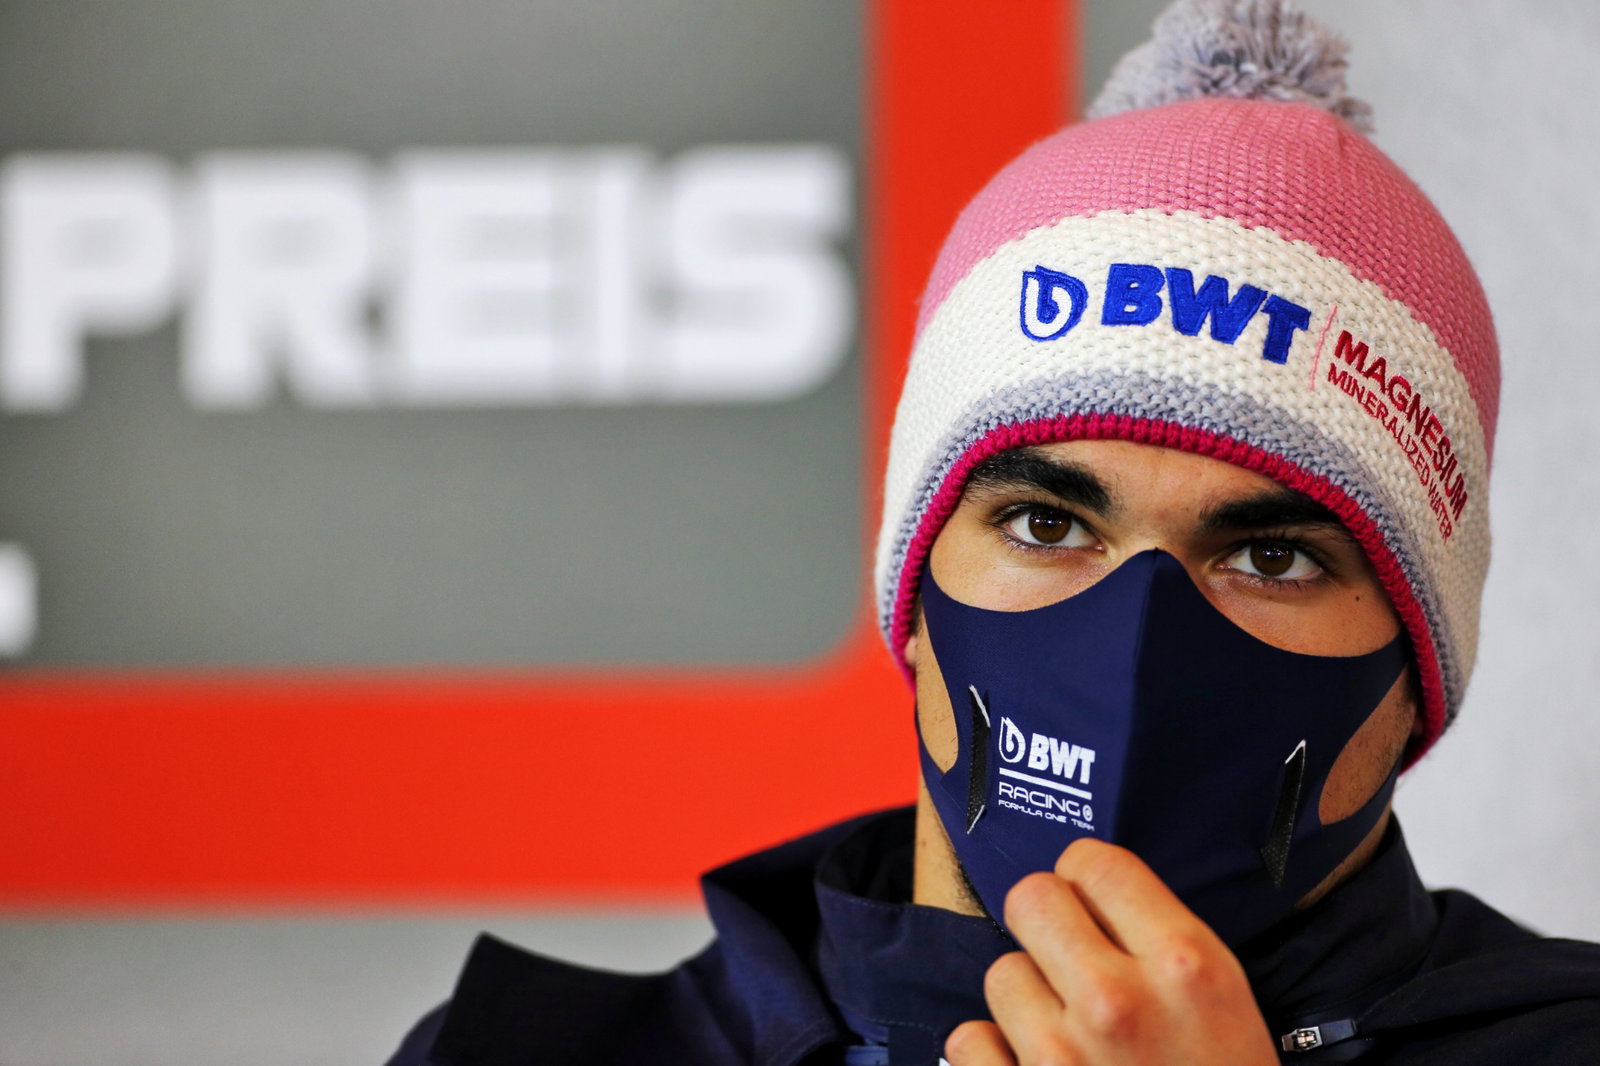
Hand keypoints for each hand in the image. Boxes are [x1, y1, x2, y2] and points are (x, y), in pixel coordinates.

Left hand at [945, 838, 1277, 1065]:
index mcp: (1184, 965)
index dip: (1090, 882)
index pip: (1094, 861)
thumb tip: (1090, 891)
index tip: (1097, 906)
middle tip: (1070, 957)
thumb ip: (1160, 942)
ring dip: (1027, 1000)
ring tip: (1070, 1034)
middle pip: (1031, 898)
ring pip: (1001, 972)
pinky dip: (995, 1056)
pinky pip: (971, 1040)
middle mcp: (1116, 1001)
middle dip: (1047, 925)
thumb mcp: (1225, 1005)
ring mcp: (1059, 1056)